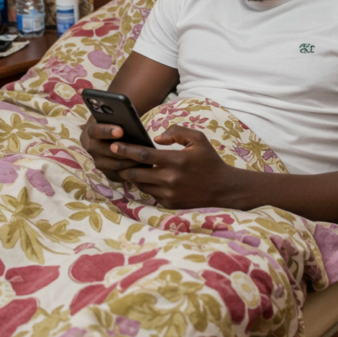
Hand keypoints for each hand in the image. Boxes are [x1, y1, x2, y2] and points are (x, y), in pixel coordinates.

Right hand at [79, 118, 145, 181]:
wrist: (116, 134)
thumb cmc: (119, 122)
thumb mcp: (117, 115)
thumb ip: (121, 115)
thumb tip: (130, 117)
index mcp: (90, 131)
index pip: (95, 131)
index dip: (107, 131)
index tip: (120, 130)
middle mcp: (91, 148)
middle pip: (105, 151)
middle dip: (122, 150)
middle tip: (138, 149)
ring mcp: (98, 162)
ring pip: (113, 165)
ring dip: (129, 162)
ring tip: (144, 158)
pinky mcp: (107, 173)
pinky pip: (118, 175)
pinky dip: (130, 172)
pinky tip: (143, 167)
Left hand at [113, 125, 239, 209]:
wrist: (223, 189)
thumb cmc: (209, 161)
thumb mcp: (198, 139)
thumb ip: (177, 132)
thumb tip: (157, 138)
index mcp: (176, 160)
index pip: (143, 154)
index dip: (126, 150)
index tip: (114, 146)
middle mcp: (170, 179)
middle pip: (135, 172)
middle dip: (122, 165)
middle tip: (114, 158)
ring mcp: (169, 194)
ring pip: (140, 184)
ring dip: (132, 176)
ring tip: (127, 166)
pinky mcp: (169, 204)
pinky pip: (150, 193)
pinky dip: (145, 185)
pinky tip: (144, 178)